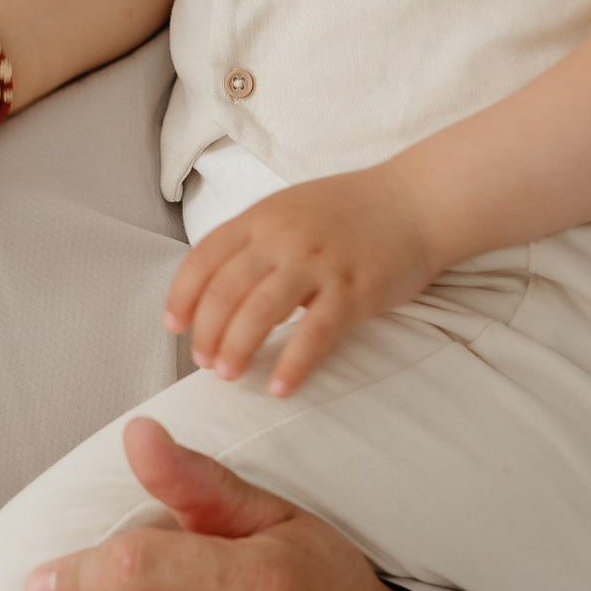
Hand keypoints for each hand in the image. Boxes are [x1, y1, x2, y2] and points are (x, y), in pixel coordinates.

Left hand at [163, 166, 436, 391]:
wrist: (415, 202)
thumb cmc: (349, 212)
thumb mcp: (289, 211)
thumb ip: (254, 243)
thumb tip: (219, 292)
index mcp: (261, 218)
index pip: (203, 258)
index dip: (182, 296)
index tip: (175, 327)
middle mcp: (283, 238)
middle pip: (225, 291)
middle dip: (207, 333)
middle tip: (204, 362)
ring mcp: (318, 263)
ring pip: (260, 312)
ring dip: (237, 349)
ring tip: (229, 376)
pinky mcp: (353, 290)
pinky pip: (314, 334)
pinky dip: (293, 365)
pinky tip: (280, 388)